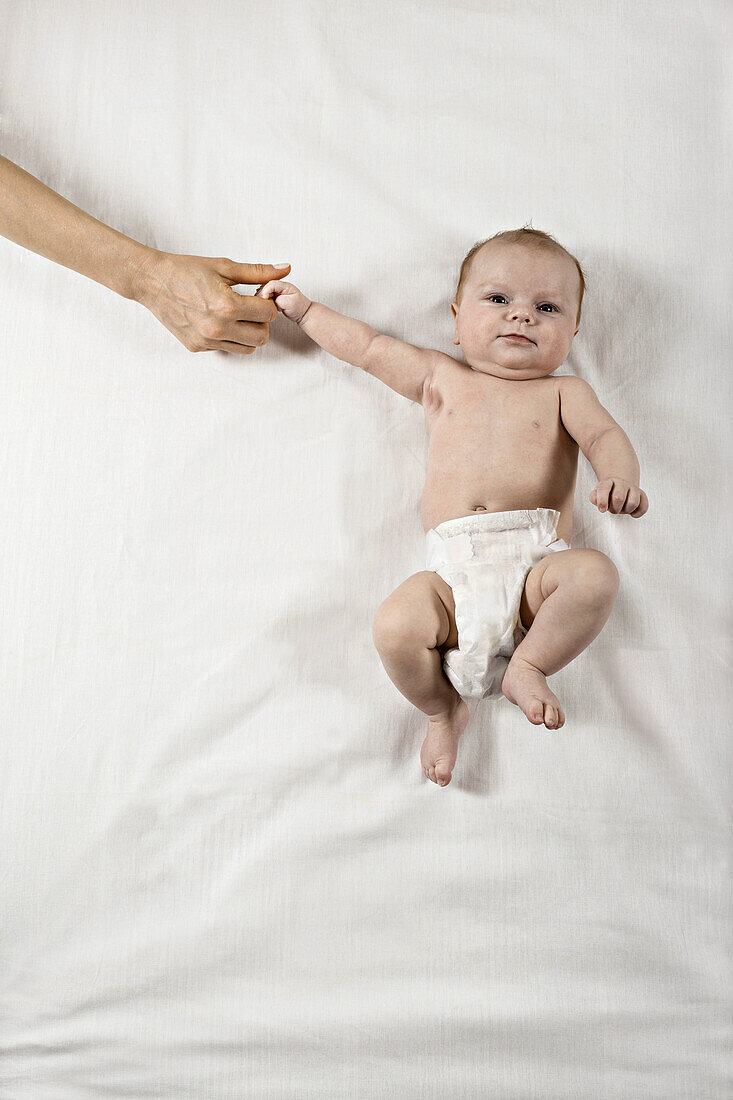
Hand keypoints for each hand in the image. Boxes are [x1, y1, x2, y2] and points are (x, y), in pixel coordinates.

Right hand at [132, 250, 291, 353]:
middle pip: (262, 337)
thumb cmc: (186, 270)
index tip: (257, 295)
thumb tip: (285, 269)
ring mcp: (207, 341)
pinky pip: (226, 348)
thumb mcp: (224, 267)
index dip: (267, 302)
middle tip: (249, 307)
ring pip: (247, 348)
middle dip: (261, 322)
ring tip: (235, 315)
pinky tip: (216, 320)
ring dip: (248, 333)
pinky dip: (228, 337)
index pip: (269, 314)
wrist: (152, 282)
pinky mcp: (198, 347)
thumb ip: (257, 272)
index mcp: (227, 306)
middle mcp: (218, 328)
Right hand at [255, 279, 311, 323]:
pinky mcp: (271, 296)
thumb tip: (268, 300)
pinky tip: (265, 307)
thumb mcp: (291, 303)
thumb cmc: (299, 307)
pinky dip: (262, 302)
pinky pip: (263, 298)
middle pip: (264, 287)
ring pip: (262, 292)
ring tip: (265, 306)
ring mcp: (274, 291)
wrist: (302, 312)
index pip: (270, 284)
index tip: (264, 299)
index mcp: (284, 285)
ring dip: (261, 299)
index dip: (265, 291)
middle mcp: (278, 286)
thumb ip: (279, 300)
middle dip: (261, 296)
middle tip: (263, 305)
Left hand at [590, 478, 648, 517]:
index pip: (604, 488)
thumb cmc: (607, 494)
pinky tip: (631, 512)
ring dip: (626, 510)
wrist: (619, 486)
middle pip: (619, 498)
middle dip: (614, 508)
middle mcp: (621, 483)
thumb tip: (601, 505)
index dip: (602, 500)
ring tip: (622, 509)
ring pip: (633, 502)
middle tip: (613, 509)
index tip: (602, 510)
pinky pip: (643, 507)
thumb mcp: (597, 494)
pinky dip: (637, 513)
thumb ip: (594, 498)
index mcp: (608, 482)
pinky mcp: (642, 495)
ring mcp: (633, 488)